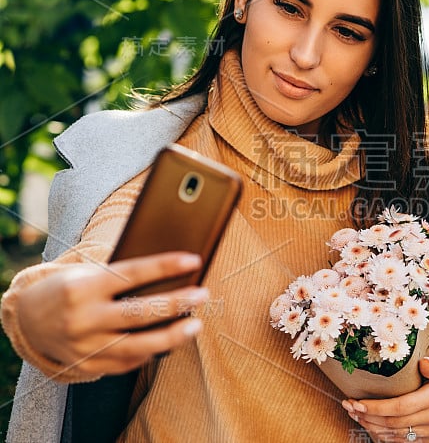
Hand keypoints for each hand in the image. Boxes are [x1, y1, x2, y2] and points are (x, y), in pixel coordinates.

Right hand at [16, 252, 208, 376]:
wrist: (28, 320)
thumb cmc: (69, 289)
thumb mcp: (87, 273)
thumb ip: (121, 276)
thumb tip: (172, 274)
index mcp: (84, 287)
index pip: (132, 273)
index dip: (165, 266)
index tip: (193, 260)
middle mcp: (83, 317)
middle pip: (140, 312)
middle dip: (177, 303)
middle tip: (203, 294)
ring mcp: (85, 345)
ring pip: (138, 345)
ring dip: (173, 336)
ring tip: (195, 325)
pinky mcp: (87, 366)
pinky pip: (127, 363)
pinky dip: (150, 353)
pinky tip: (167, 343)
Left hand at [342, 356, 428, 441]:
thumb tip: (423, 363)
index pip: (400, 407)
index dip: (375, 408)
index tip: (355, 402)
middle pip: (394, 423)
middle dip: (368, 417)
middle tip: (348, 407)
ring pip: (397, 435)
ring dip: (373, 428)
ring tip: (355, 416)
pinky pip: (406, 441)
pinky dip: (387, 437)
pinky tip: (373, 428)